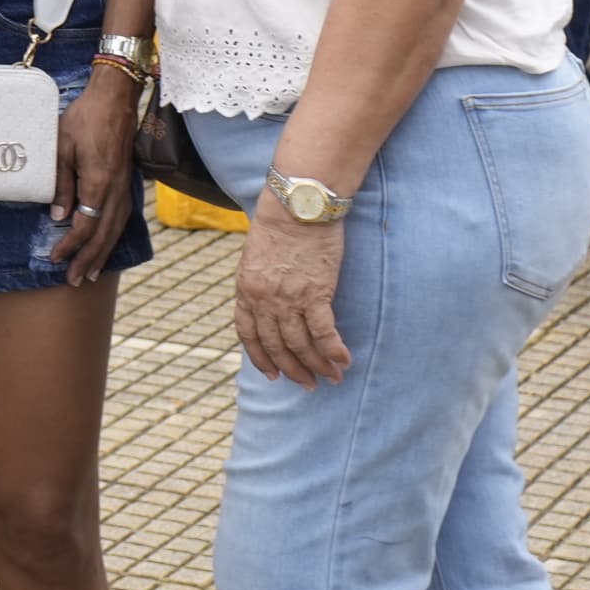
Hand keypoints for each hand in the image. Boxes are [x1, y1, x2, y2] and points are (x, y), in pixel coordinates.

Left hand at [49, 62, 137, 281]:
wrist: (115, 98)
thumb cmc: (84, 119)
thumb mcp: (62, 147)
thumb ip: (61, 184)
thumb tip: (59, 216)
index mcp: (98, 182)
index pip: (85, 225)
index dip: (71, 245)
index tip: (55, 257)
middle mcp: (115, 190)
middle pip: (104, 234)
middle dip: (89, 259)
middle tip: (75, 281)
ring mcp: (124, 186)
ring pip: (116, 229)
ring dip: (104, 253)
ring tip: (93, 273)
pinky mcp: (126, 181)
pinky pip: (122, 217)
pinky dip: (114, 236)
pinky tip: (108, 243)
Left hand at [235, 192, 353, 385]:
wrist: (297, 204)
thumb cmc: (281, 224)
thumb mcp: (257, 256)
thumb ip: (260, 282)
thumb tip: (270, 302)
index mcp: (245, 289)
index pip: (248, 334)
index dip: (261, 358)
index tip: (273, 375)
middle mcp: (263, 299)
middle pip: (276, 346)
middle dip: (293, 369)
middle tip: (308, 385)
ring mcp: (288, 299)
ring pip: (300, 345)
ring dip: (317, 366)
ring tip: (331, 378)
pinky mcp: (315, 293)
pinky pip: (324, 333)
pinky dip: (333, 351)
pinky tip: (344, 360)